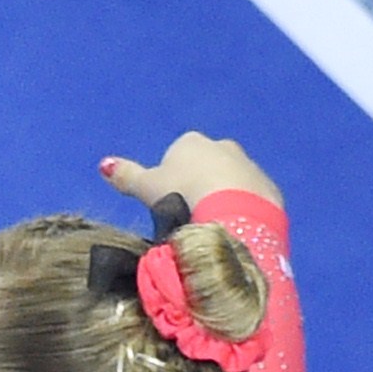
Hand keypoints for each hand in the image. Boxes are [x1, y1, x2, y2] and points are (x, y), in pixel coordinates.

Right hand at [103, 131, 282, 210]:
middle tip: (189, 214)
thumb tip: (104, 164)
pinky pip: (251, 199)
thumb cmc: (180, 196)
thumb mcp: (146, 187)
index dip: (170, 180)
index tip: (168, 202)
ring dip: (222, 199)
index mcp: (191, 143)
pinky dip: (242, 210)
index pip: (176, 156)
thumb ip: (126, 175)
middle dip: (199, 185)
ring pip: (231, 182)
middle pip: (207, 166)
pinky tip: (233, 228)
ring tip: (211, 225)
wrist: (229, 214)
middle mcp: (224, 147)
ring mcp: (249, 167)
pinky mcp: (268, 189)